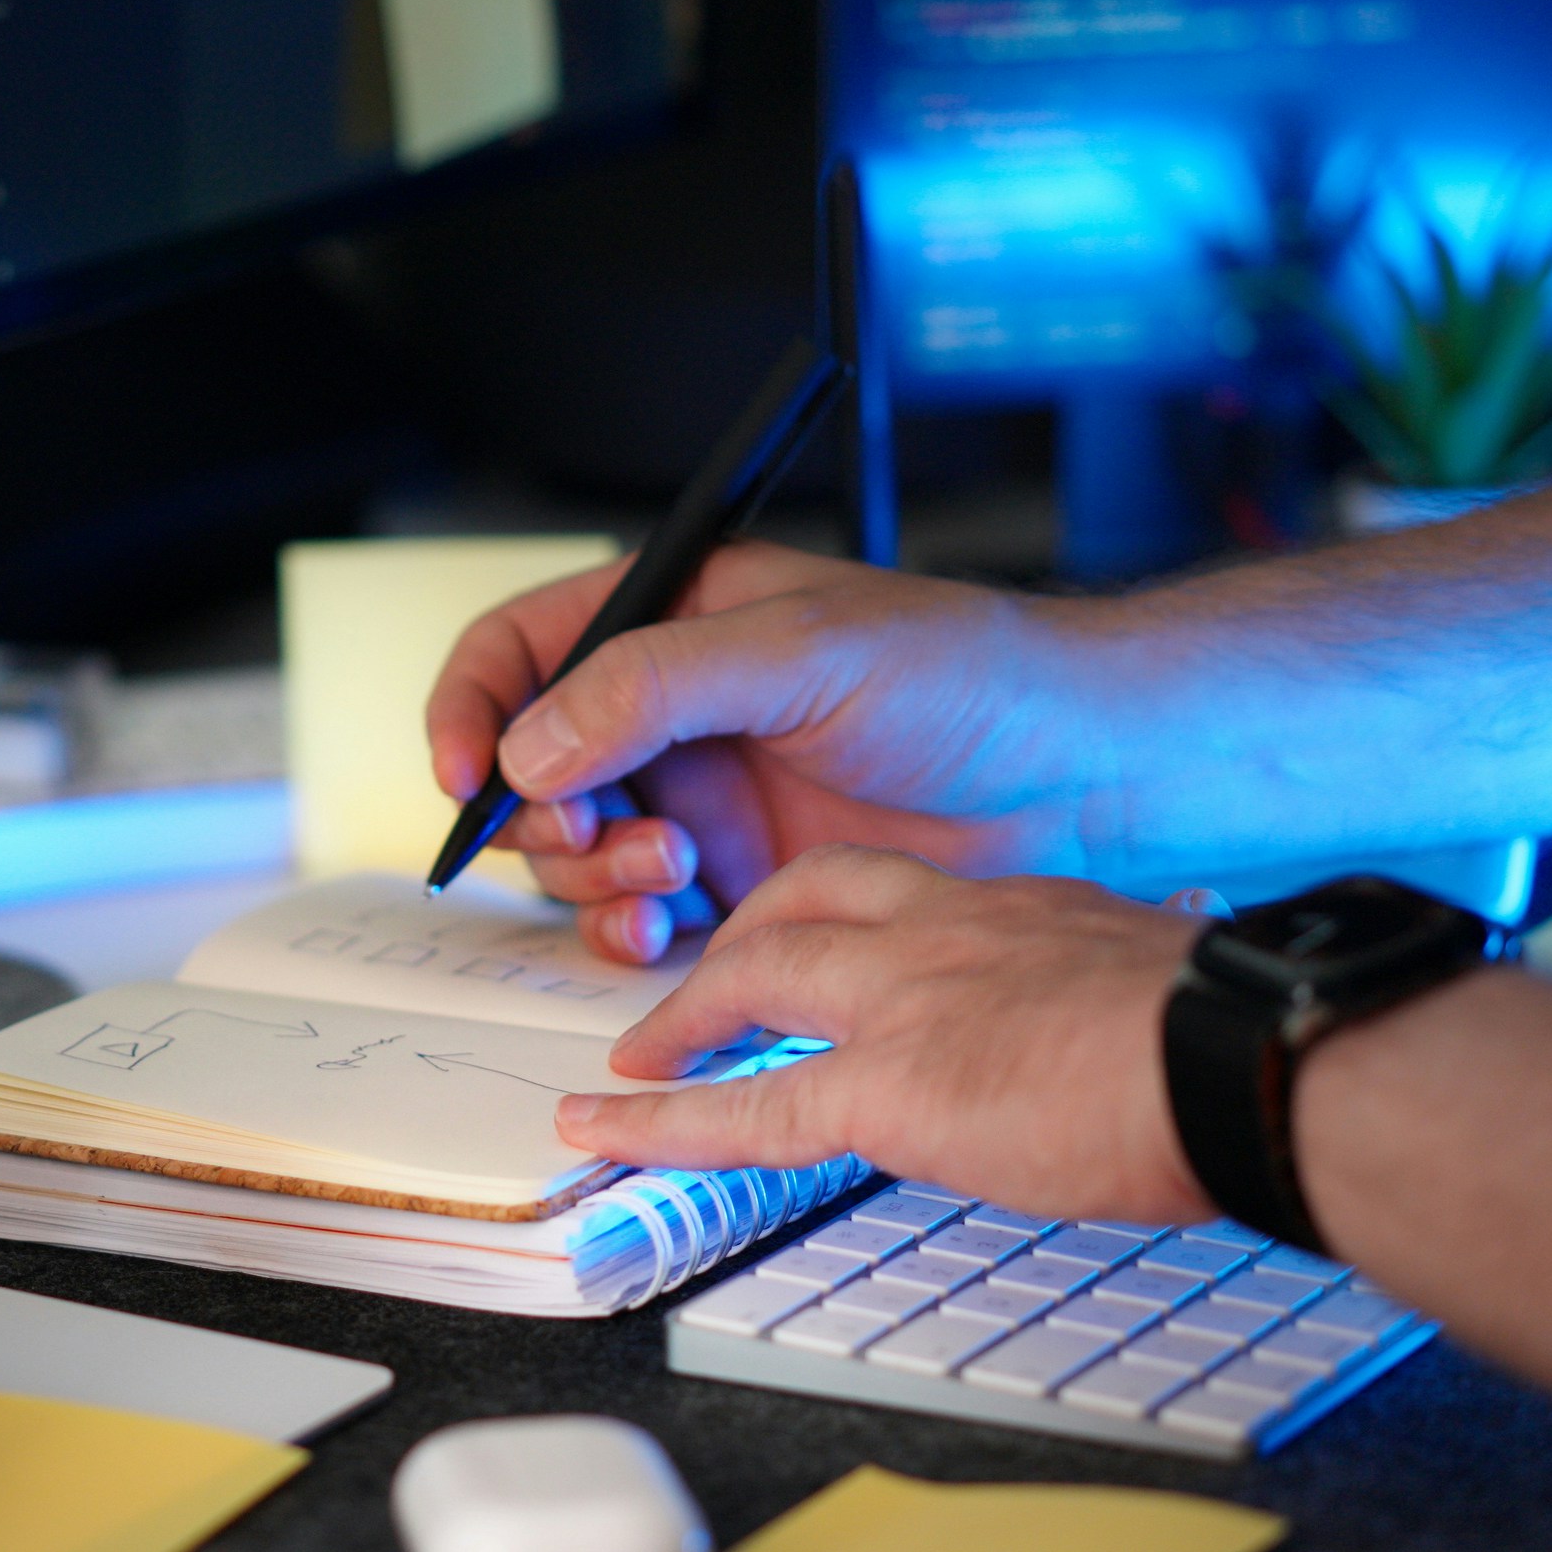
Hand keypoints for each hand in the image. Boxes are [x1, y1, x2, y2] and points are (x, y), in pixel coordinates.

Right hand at [426, 542, 1117, 963]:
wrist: (1085, 780)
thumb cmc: (972, 677)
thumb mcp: (802, 651)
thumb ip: (653, 686)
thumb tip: (531, 744)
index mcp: (671, 618)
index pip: (518, 649)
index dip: (470, 707)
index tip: (466, 775)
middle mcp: (667, 711)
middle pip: (523, 766)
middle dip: (545, 814)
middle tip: (608, 834)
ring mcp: (696, 798)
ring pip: (568, 852)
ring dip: (591, 876)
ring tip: (672, 877)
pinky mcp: (732, 882)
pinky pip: (630, 918)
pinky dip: (628, 933)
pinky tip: (674, 930)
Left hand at [554, 845, 1217, 1224]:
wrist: (1256, 1058)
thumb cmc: (1242, 1040)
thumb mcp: (1154, 986)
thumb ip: (1103, 1000)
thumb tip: (1122, 1040)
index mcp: (1017, 908)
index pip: (897, 891)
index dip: (836, 917)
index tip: (823, 950)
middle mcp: (945, 932)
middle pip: (799, 904)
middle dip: (735, 943)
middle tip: (699, 990)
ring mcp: (905, 1002)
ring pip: (749, 982)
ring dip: (680, 1018)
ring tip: (633, 1056)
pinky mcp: (889, 1085)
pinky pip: (747, 1108)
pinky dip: (662, 1121)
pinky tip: (605, 1127)